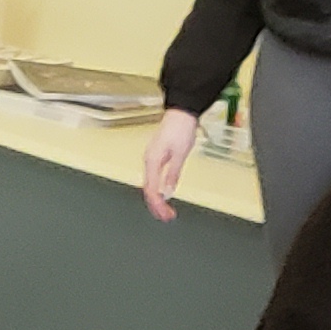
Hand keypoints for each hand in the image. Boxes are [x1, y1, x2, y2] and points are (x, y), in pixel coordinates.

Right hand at [140, 108, 200, 222]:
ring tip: (165, 210)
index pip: (151, 190)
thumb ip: (173, 175)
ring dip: (157, 199)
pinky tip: (163, 194)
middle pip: (148, 190)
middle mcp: (149, 161)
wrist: (181, 113)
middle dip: (156, 206)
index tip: (166, 215)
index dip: (158, 205)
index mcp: (152, 161)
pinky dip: (157, 190)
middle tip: (166, 217)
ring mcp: (151, 159)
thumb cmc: (181, 128)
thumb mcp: (180, 154)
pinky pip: (152, 178)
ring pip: (149, 185)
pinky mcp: (156, 157)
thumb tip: (168, 193)